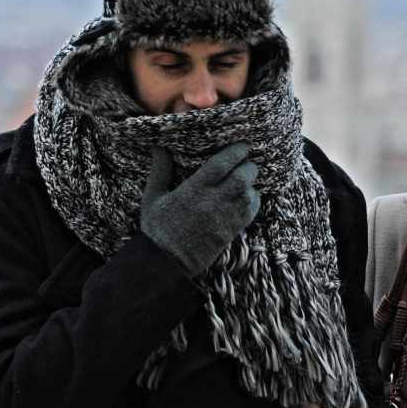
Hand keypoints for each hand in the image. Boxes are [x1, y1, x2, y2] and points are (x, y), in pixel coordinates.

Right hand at [139, 143, 260, 276]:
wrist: (165, 262)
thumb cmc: (157, 228)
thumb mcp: (153, 197)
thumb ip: (160, 171)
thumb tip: (159, 147)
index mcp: (193, 190)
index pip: (221, 165)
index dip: (236, 152)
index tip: (243, 145)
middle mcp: (212, 202)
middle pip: (242, 177)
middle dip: (248, 167)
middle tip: (246, 163)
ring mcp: (224, 217)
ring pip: (250, 194)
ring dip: (252, 184)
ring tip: (246, 180)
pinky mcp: (231, 231)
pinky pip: (251, 212)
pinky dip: (254, 201)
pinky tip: (247, 197)